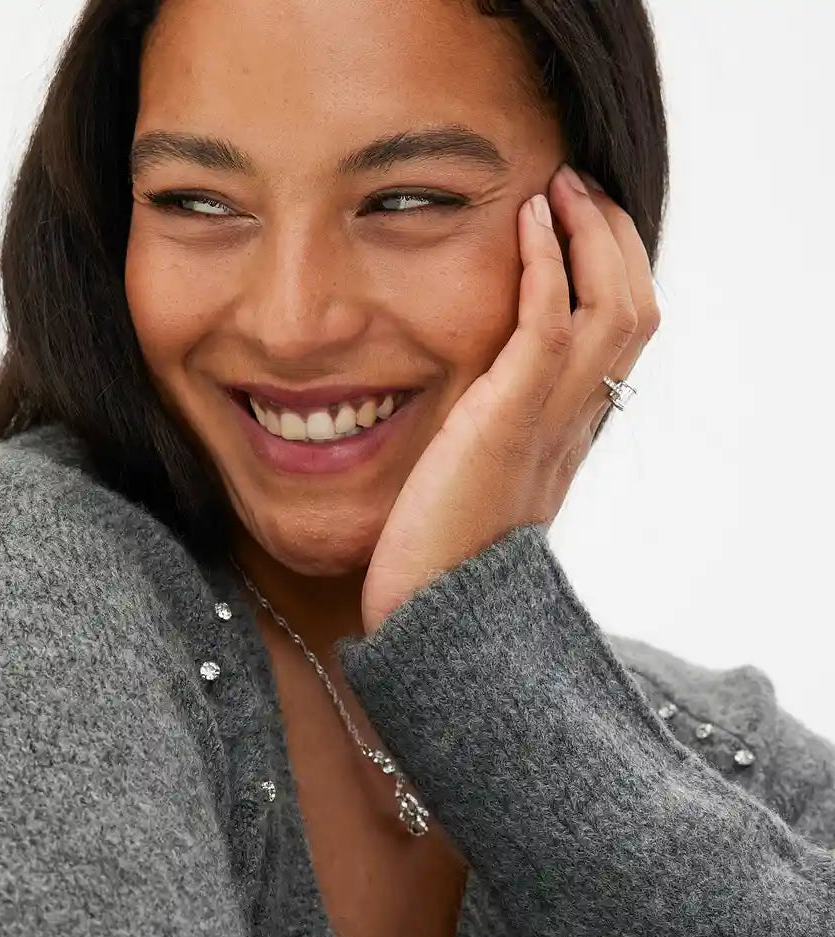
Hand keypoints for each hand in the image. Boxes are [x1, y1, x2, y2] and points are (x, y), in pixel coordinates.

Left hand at [360, 162, 660, 634]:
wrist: (432, 616)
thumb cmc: (438, 564)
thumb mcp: (476, 488)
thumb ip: (487, 444)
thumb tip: (462, 414)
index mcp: (569, 437)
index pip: (621, 340)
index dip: (613, 274)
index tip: (577, 228)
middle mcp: (575, 424)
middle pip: (637, 311)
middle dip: (614, 239)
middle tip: (576, 188)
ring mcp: (549, 421)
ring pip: (614, 307)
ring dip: (591, 234)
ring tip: (559, 187)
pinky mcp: (507, 418)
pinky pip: (551, 322)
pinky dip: (547, 261)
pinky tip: (527, 220)